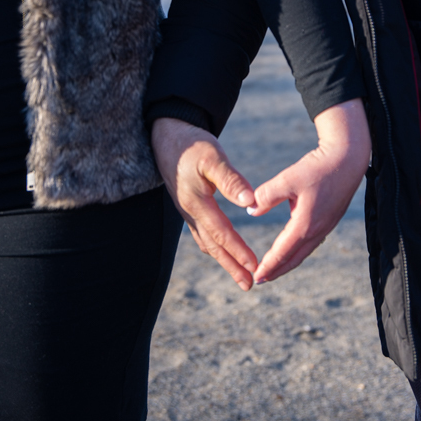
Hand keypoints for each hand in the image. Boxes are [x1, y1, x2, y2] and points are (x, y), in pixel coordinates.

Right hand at [151, 117, 257, 290]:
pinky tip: (222, 251)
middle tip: (248, 285)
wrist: (167, 136)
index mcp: (197, 202)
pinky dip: (215, 246)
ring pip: (207, 242)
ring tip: (240, 275)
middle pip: (213, 245)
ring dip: (224, 259)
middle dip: (231, 266)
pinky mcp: (189, 207)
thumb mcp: (212, 157)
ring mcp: (187, 212)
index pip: (221, 233)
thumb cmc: (191, 145)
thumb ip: (231, 180)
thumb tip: (250, 203)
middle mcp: (190, 212)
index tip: (254, 266)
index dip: (238, 251)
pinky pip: (202, 234)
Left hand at [250, 99, 370, 283]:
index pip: (282, 252)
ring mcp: (326, 226)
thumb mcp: (287, 179)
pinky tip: (294, 249)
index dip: (268, 265)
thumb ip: (266, 196)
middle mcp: (317, 230)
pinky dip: (300, 251)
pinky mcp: (330, 220)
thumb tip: (251, 210)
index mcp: (305, 224)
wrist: (348, 159)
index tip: (255, 276)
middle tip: (260, 280)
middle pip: (294, 258)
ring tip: (275, 269)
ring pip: (304, 252)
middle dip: (277, 270)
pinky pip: (312, 243)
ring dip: (288, 262)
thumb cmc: (317, 168)